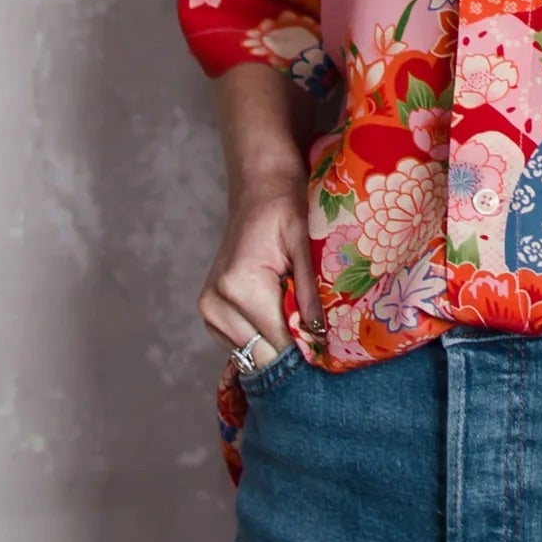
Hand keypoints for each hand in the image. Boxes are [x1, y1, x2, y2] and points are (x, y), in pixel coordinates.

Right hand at [197, 179, 319, 373]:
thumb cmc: (285, 205)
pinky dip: (264, 335)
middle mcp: (216, 303)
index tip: (331, 344)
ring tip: (296, 310)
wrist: (258, 187)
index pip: (279, 341)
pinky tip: (279, 310)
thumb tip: (319, 334)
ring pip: (252, 353)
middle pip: (263, 354)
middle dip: (293, 348)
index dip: (308, 346)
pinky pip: (242, 343)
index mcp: (239, 286)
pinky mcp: (210, 312)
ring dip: (278, 342)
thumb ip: (310, 290)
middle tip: (319, 329)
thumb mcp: (305, 241)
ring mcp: (209, 310)